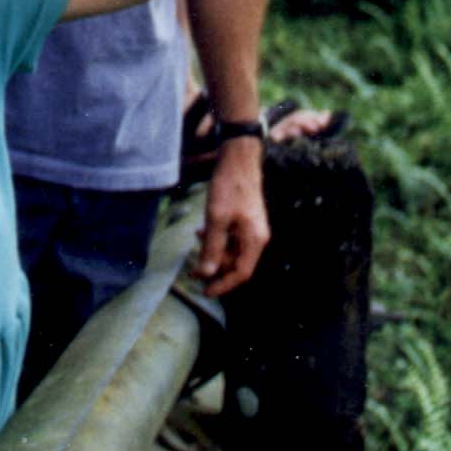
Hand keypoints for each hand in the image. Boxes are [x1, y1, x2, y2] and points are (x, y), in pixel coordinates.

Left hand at [195, 136, 269, 296]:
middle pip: (236, 263)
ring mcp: (252, 228)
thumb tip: (205, 274)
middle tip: (193, 271)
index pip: (241, 273)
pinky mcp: (245, 219)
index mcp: (255, 240)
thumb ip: (211, 247)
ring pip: (232, 251)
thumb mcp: (216, 218)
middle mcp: (257, 237)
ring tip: (196, 245)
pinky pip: (231, 238)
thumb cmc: (229, 186)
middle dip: (215, 268)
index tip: (205, 292)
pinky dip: (217, 239)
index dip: (223, 285)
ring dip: (214, 252)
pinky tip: (202, 232)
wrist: (238, 158)